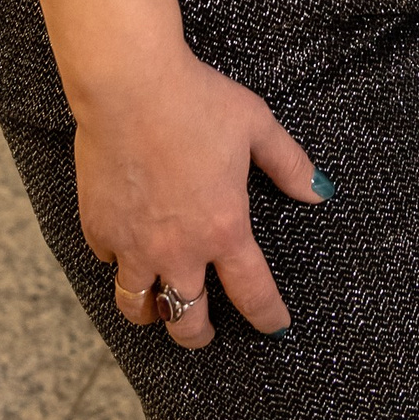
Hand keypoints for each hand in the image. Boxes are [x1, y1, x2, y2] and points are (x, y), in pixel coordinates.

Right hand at [73, 47, 327, 349]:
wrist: (129, 85)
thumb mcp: (256, 125)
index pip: (253, 293)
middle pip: (187, 321)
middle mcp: (178, 249)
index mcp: (223, 229)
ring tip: (158, 306)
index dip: (268, 316)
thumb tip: (320, 191)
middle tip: (204, 331)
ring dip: (151, 312)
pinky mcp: (99, 228)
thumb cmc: (195, 99)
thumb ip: (289, 164)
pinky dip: (118, 261)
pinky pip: (108, 261)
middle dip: (198, 335)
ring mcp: (133, 245)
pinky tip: (125, 248)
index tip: (276, 327)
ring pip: (138, 307)